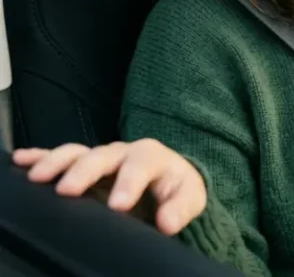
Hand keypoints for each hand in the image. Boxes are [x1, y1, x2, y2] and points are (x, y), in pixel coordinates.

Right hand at [11, 139, 205, 235]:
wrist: (166, 182)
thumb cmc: (175, 190)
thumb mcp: (188, 198)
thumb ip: (181, 208)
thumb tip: (167, 224)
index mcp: (150, 157)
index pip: (140, 165)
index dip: (129, 183)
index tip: (118, 206)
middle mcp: (121, 152)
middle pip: (101, 156)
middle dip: (85, 171)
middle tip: (68, 190)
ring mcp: (99, 157)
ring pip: (76, 153)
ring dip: (56, 163)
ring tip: (37, 177)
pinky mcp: (81, 165)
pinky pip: (59, 157)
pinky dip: (40, 157)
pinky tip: (21, 161)